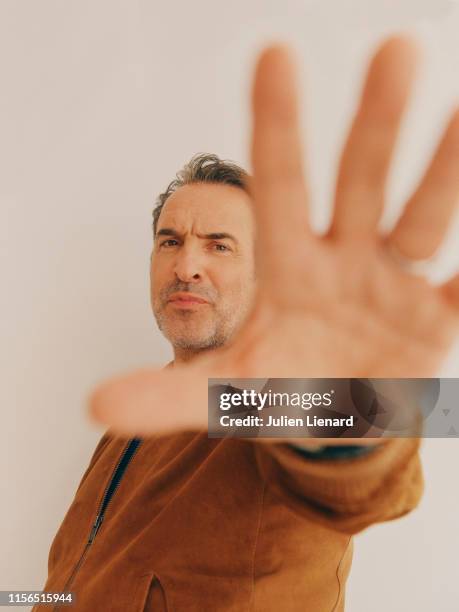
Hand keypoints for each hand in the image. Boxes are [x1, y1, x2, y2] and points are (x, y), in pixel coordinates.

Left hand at [89, 35, 458, 440]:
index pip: (280, 189)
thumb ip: (164, 394)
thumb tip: (96, 405)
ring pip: (420, 220)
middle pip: (358, 184)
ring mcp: (393, 287)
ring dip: (444, 171)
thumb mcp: (222, 391)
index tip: (273, 54)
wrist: (333, 419)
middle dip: (375, 124)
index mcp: (289, 269)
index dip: (276, 128)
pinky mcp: (434, 320)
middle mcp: (344, 262)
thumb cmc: (278, 390)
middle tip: (395, 49)